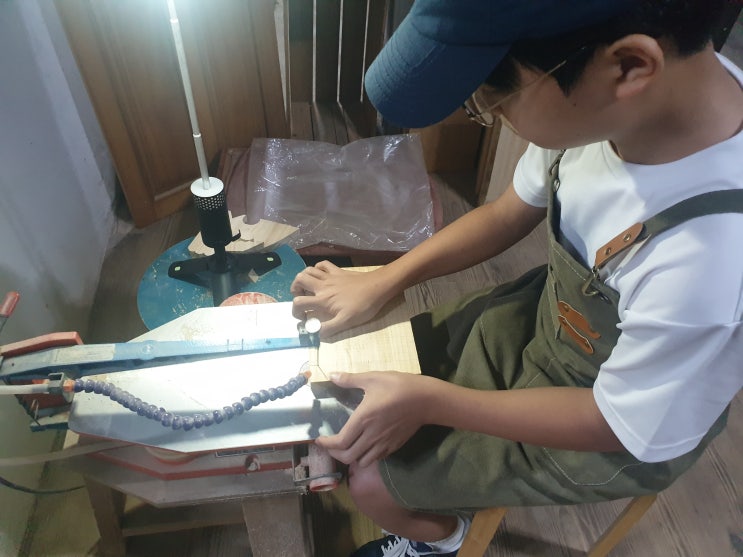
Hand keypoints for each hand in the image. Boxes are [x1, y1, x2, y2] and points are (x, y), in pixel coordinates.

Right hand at [291, 261, 394, 337]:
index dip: (296, 311)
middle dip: (295, 289)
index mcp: (323, 300)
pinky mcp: (338, 270)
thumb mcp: (347, 322)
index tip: (304, 317)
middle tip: (302, 298)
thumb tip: (314, 333)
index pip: (299, 303)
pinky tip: (321, 276)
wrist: (377, 287)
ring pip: (308, 270)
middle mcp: (322, 286)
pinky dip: (317, 269)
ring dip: (304, 278)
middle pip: (299, 280)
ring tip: (308, 288)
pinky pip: (322, 265)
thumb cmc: (363, 306)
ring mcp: (330, 276)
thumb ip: (329, 328)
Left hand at [315, 371, 434, 466]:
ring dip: (351, 457)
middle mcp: (371, 436)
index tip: (319, 439)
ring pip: (362, 462)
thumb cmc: (398, 386)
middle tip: (331, 444)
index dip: (326, 444)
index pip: (340, 442)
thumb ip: (350, 379)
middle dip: (335, 453)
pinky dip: (366, 456)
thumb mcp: (373, 378)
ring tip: (347, 447)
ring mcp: (384, 443)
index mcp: (363, 419)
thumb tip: (331, 375)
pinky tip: (365, 445)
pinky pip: (376, 458)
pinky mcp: (394, 446)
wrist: (426, 400)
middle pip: (348, 457)